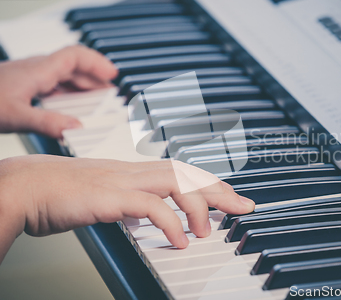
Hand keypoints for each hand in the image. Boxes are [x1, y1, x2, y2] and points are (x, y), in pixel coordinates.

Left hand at [0, 45, 116, 137]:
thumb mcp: (15, 116)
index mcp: (38, 70)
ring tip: (96, 96)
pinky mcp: (21, 85)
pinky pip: (52, 83)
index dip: (97, 63)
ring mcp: (28, 76)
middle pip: (73, 65)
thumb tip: (76, 129)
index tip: (113, 75)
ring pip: (63, 73)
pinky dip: (67, 91)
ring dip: (82, 83)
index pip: (76, 55)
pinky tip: (69, 105)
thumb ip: (47, 122)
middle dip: (95, 76)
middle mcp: (35, 69)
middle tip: (110, 90)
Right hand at [0, 155, 254, 262]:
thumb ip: (128, 206)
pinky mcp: (110, 197)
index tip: (228, 196)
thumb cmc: (58, 193)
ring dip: (199, 206)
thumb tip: (147, 219)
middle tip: (244, 206)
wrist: (24, 186)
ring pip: (176, 182)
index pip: (181, 171)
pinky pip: (151, 206)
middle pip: (188, 172)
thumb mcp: (104, 199)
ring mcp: (123, 181)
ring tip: (208, 230)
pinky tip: (180, 240)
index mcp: (134, 172)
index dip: (208, 181)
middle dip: (220, 189)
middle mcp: (133, 172)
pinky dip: (171, 222)